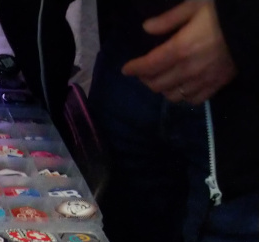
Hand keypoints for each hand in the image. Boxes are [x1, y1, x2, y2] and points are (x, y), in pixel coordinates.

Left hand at [122, 0, 236, 102]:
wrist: (254, 23)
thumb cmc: (223, 9)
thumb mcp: (195, 4)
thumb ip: (168, 19)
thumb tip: (147, 28)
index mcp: (180, 48)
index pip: (148, 66)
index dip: (134, 69)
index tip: (126, 69)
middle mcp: (188, 70)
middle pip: (157, 84)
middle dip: (145, 79)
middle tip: (143, 72)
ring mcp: (202, 80)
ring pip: (172, 96)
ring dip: (162, 89)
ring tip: (160, 80)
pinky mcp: (216, 85)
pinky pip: (192, 100)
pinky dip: (182, 97)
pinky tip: (180, 88)